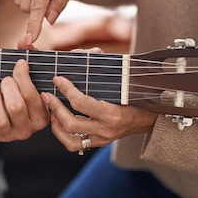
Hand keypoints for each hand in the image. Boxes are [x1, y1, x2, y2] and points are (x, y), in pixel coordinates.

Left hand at [0, 59, 49, 141]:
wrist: (6, 108)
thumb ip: (30, 54)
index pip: (31, 96)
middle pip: (15, 107)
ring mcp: (7, 136)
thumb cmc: (21, 89)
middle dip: (7, 86)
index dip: (22, 75)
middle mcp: (27, 131)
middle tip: (5, 80)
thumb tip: (24, 41)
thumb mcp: (30, 73)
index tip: (19, 64)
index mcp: (42, 117)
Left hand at [42, 74, 157, 153]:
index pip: (81, 103)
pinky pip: (74, 144)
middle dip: (55, 107)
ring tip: (51, 109)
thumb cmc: (135, 94)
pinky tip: (58, 121)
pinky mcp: (98, 143)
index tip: (57, 79)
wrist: (151, 117)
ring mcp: (102, 139)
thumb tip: (82, 53)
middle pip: (71, 122)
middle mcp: (106, 129)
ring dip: (56, 124)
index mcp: (112, 113)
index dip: (66, 90)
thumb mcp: (123, 78)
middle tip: (46, 94)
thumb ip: (102, 64)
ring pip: (70, 139)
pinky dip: (62, 134)